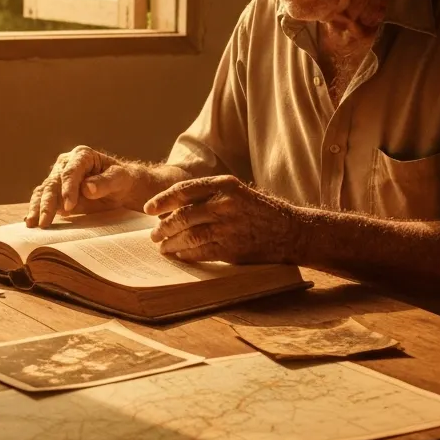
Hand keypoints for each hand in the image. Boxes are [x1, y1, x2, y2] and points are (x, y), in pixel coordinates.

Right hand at [26, 146, 136, 226]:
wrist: (120, 187)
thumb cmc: (120, 179)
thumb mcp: (119, 178)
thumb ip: (105, 182)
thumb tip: (87, 188)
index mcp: (81, 156)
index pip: (70, 172)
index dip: (68, 188)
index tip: (69, 206)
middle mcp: (65, 165)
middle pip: (52, 183)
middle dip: (47, 203)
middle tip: (44, 221)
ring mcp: (58, 178)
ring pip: (43, 192)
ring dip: (37, 208)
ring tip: (32, 224)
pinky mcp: (55, 193)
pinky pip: (42, 200)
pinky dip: (36, 210)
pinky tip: (30, 222)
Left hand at [145, 175, 293, 262]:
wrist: (290, 231)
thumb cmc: (258, 210)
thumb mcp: (236, 192)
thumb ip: (208, 195)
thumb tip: (172, 207)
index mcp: (224, 185)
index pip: (184, 190)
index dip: (162, 200)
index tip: (149, 209)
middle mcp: (225, 204)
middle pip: (182, 215)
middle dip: (163, 226)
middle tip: (154, 234)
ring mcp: (228, 227)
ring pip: (189, 235)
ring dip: (171, 242)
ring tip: (162, 246)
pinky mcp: (232, 249)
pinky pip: (200, 252)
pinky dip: (185, 254)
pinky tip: (178, 255)